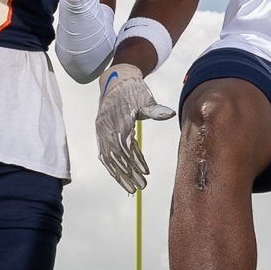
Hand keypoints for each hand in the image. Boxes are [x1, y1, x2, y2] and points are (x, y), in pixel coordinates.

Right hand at [95, 62, 171, 192]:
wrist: (116, 81)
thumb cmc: (134, 91)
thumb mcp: (145, 98)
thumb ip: (155, 109)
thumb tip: (169, 114)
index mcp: (118, 118)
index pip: (126, 145)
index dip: (135, 161)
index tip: (146, 174)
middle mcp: (106, 126)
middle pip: (116, 155)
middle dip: (128, 173)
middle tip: (141, 187)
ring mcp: (101, 130)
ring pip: (109, 157)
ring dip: (120, 174)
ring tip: (132, 188)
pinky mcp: (100, 133)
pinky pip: (104, 154)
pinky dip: (112, 167)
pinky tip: (121, 178)